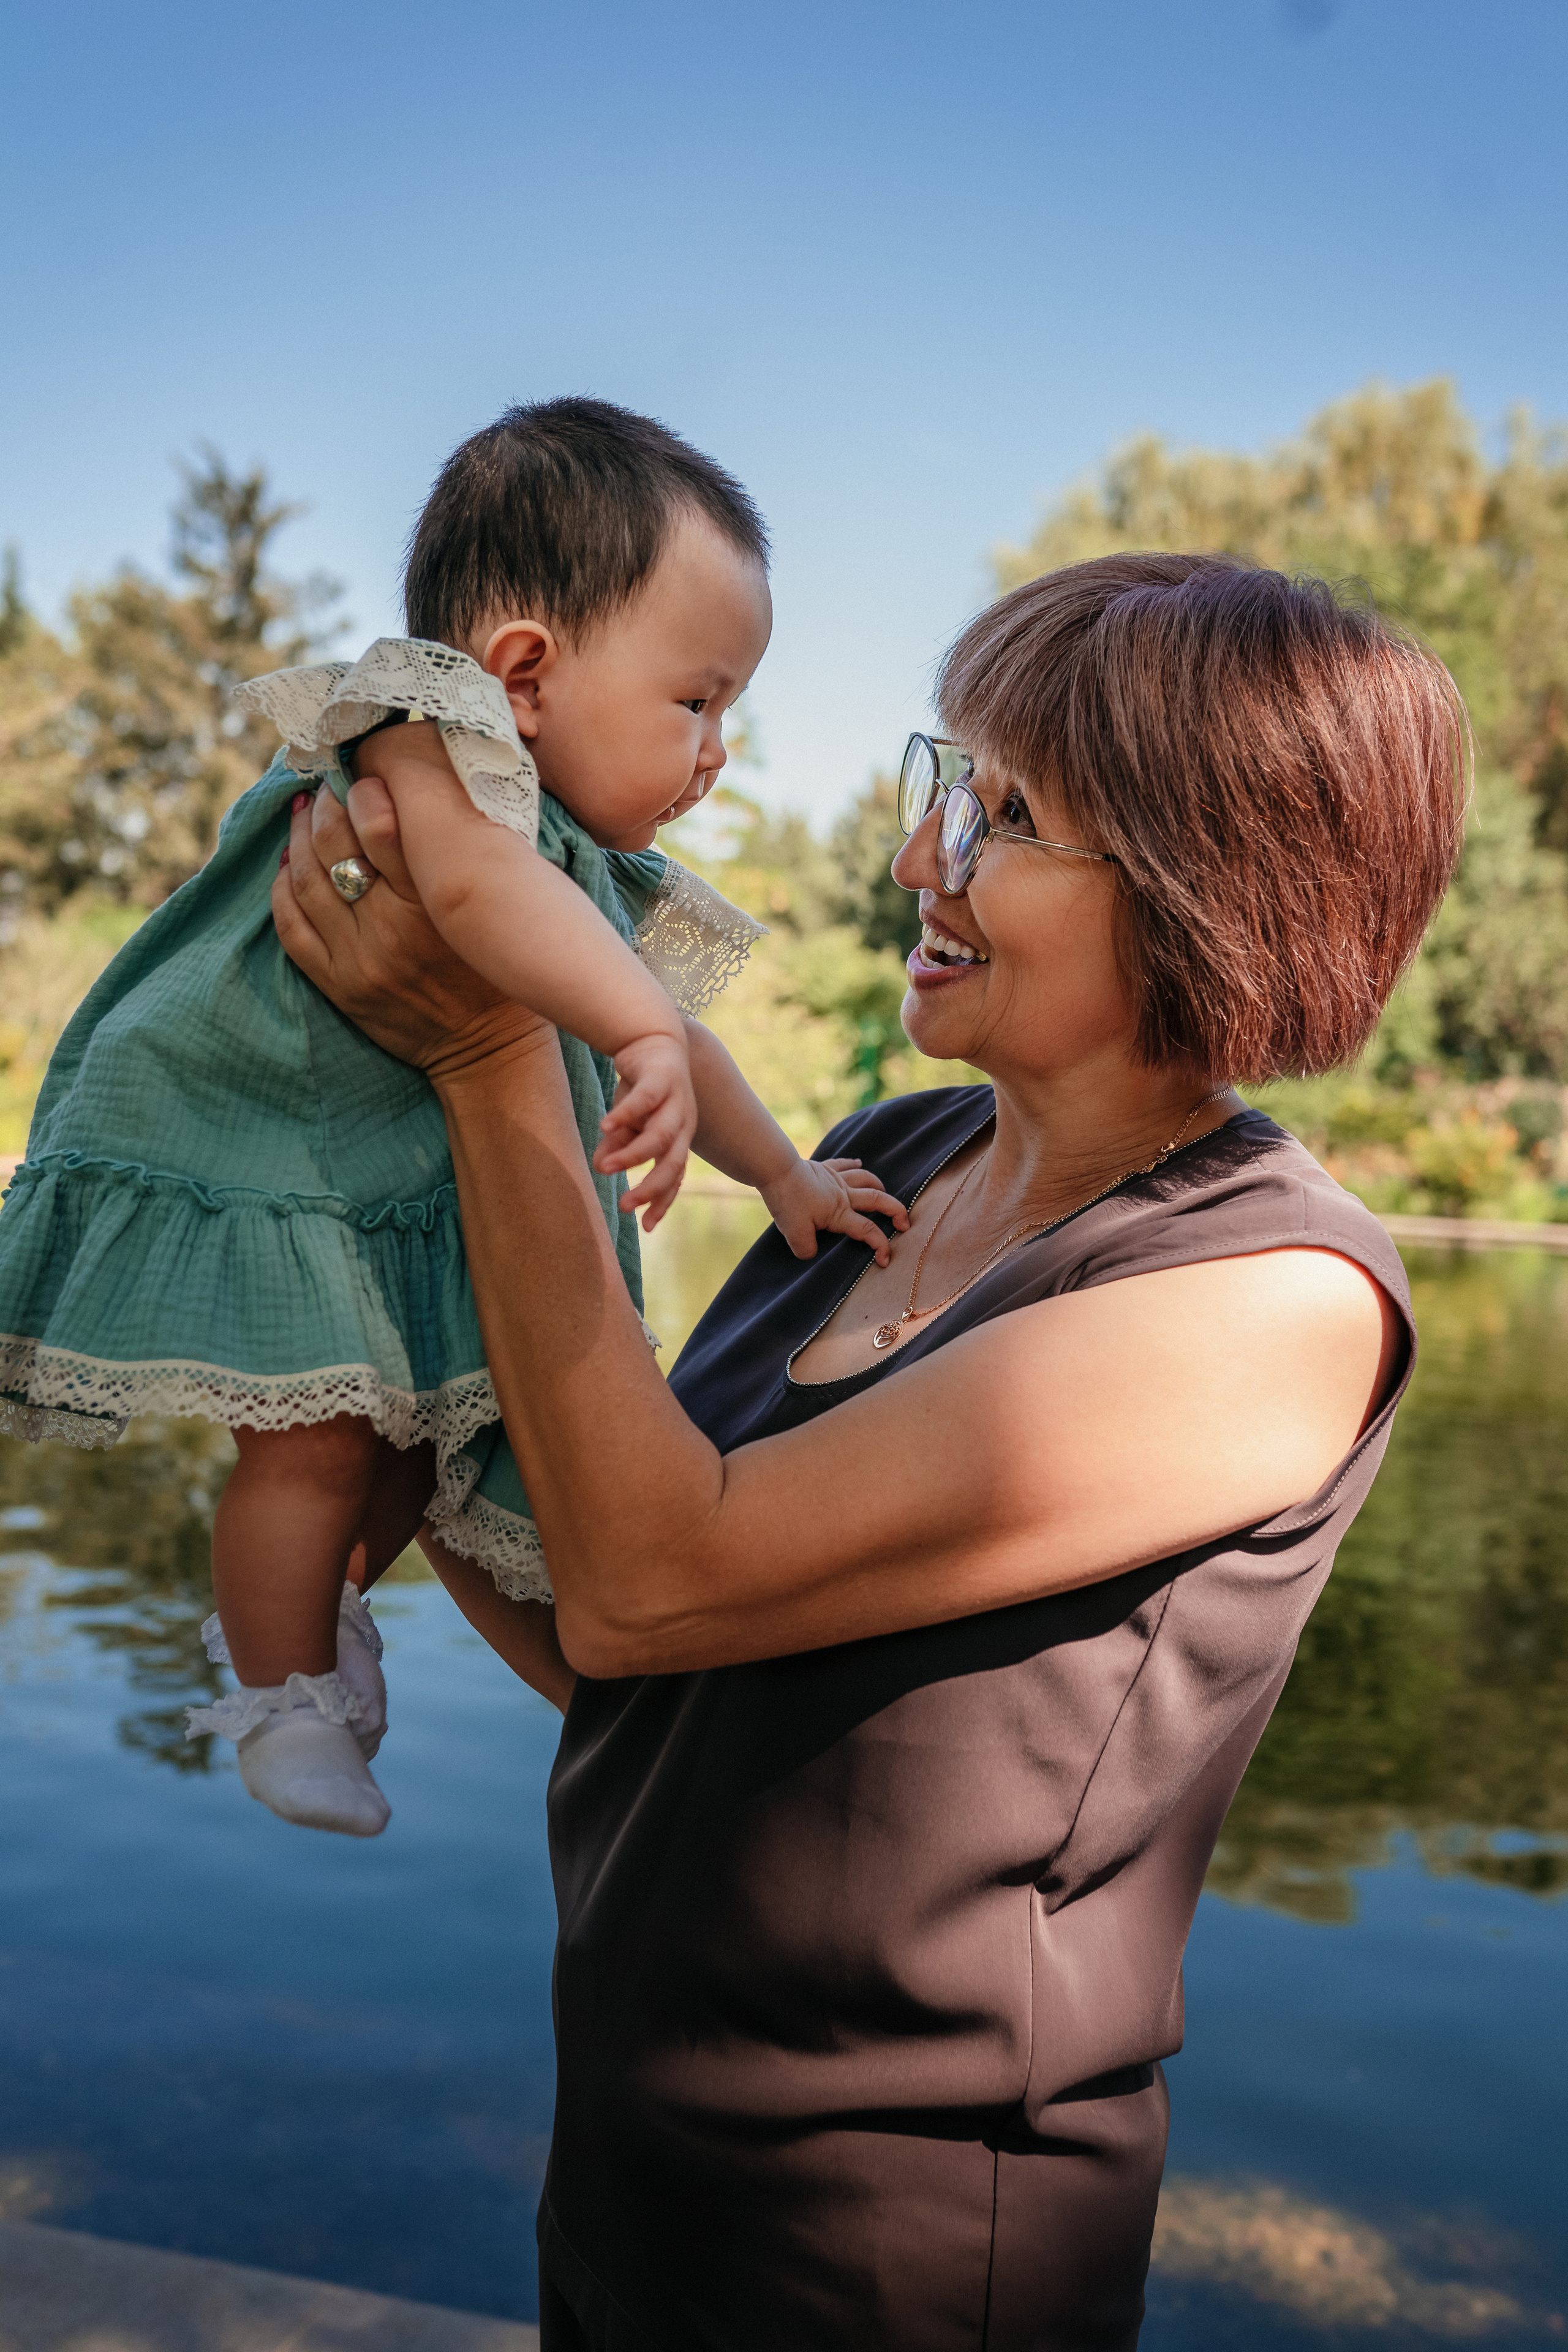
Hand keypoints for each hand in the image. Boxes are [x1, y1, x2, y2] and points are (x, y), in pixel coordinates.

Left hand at [271, 779, 546, 1084]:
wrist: (489, 1052)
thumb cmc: (502, 972)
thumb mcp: (501, 909)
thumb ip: (466, 856)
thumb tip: (428, 794)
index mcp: (437, 904)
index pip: (382, 827)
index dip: (363, 791)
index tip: (362, 775)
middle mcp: (393, 930)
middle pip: (336, 848)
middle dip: (326, 806)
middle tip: (327, 787)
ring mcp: (360, 960)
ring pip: (307, 882)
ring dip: (299, 839)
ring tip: (305, 813)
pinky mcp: (340, 986)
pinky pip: (291, 928)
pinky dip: (283, 889)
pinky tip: (289, 864)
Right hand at [593, 1031, 697, 1229]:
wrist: (652, 1038)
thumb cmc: (642, 1087)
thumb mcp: (629, 1122)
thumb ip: (618, 1146)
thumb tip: (602, 1168)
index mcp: (679, 1139)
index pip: (674, 1177)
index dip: (661, 1202)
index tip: (645, 1227)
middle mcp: (683, 1123)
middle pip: (673, 1163)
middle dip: (650, 1188)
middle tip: (624, 1206)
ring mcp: (676, 1100)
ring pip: (661, 1136)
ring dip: (633, 1155)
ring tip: (606, 1168)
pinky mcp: (662, 1077)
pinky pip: (645, 1101)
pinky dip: (626, 1115)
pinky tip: (604, 1128)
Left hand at [759, 1156, 909, 1265]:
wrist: (776, 1170)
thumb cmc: (787, 1201)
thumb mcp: (795, 1235)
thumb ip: (807, 1249)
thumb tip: (811, 1253)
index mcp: (840, 1212)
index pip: (867, 1230)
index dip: (880, 1245)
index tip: (885, 1259)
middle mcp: (843, 1194)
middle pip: (877, 1200)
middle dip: (895, 1211)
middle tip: (905, 1223)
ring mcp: (834, 1179)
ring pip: (865, 1178)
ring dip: (879, 1185)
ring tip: (885, 1192)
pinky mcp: (823, 1168)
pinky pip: (844, 1164)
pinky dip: (853, 1164)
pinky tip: (859, 1163)